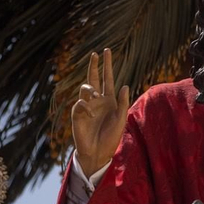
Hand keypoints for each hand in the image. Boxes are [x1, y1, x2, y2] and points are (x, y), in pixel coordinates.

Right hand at [70, 48, 129, 176]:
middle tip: (94, 53)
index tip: (106, 51)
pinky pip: (79, 104)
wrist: (98, 152)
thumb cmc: (111, 137)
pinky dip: (85, 106)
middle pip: (94, 78)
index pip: (108, 79)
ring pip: (85, 89)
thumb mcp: (121, 119)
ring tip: (95, 96)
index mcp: (109, 100)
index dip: (107, 65)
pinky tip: (90, 114)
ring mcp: (86, 106)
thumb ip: (123, 103)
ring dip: (90, 89)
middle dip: (94, 66)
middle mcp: (97, 100)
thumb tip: (125, 85)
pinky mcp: (77, 114)